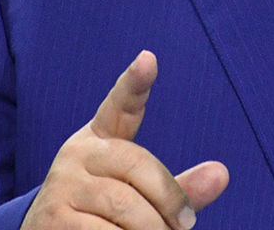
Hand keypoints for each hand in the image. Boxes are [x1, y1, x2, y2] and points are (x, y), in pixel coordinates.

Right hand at [22, 51, 228, 228]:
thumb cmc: (106, 214)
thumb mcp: (141, 195)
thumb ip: (178, 188)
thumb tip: (222, 174)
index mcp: (102, 137)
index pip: (120, 105)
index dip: (135, 82)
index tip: (148, 60)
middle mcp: (78, 153)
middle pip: (138, 166)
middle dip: (169, 201)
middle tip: (185, 225)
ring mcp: (61, 184)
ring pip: (124, 206)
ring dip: (151, 229)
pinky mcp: (51, 218)